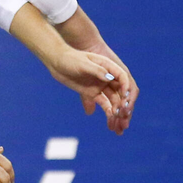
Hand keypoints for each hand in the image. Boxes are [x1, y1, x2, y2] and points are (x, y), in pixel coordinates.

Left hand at [55, 7, 138, 133]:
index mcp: (108, 66)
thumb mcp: (83, 63)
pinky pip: (104, 104)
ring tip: (118, 123)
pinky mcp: (93, 93)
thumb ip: (97, 70)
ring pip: (114, 100)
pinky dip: (109, 112)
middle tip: (124, 116)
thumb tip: (110, 78)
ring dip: (118, 111)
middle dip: (125, 104)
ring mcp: (101, 86)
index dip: (126, 88)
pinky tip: (110, 120)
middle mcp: (107, 77)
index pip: (123, 77)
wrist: (56, 62)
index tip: (124, 100)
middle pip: (122, 91)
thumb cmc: (70, 59)